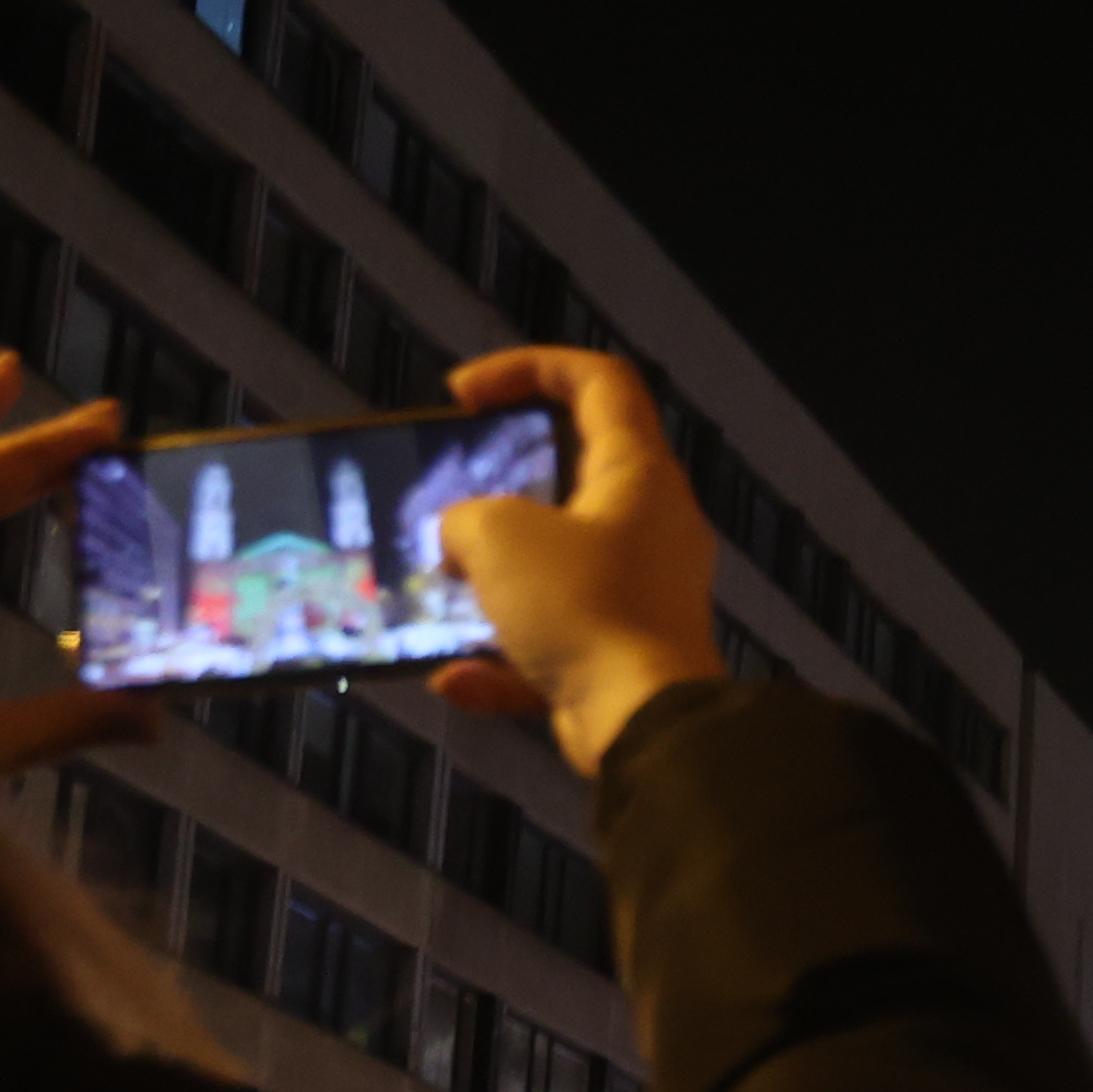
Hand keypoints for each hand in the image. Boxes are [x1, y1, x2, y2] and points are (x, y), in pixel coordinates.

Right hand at [424, 346, 722, 777]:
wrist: (645, 723)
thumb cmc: (585, 608)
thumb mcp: (500, 537)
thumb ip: (468, 518)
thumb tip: (463, 540)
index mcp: (638, 473)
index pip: (597, 381)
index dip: (528, 367)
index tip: (464, 394)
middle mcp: (651, 526)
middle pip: (577, 474)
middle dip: (506, 480)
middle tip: (451, 490)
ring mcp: (642, 594)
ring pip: (560, 565)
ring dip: (497, 575)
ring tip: (441, 582)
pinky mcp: (624, 657)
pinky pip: (554, 644)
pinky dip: (503, 659)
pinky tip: (453, 677)